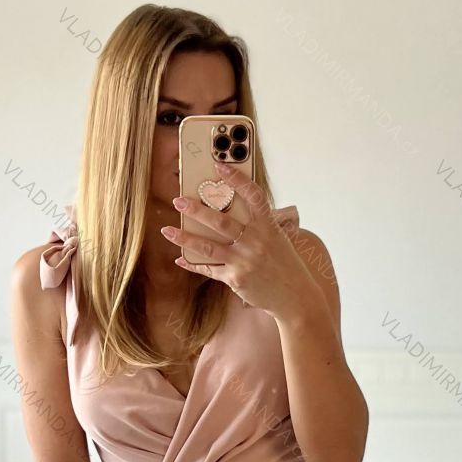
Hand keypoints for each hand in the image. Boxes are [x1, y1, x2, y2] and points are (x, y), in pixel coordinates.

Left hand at [162, 163, 317, 318]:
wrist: (294, 296)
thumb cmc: (284, 264)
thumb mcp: (278, 239)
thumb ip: (258, 225)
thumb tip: (230, 212)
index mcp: (268, 226)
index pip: (253, 196)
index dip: (237, 179)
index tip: (219, 166)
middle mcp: (256, 242)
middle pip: (221, 222)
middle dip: (196, 210)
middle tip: (178, 201)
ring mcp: (245, 261)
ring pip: (208, 247)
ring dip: (185, 238)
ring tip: (167, 230)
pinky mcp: (236, 279)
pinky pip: (209, 269)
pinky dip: (193, 264)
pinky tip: (180, 258)